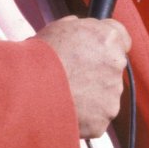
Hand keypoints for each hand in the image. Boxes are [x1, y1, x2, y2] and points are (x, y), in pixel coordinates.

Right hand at [36, 15, 130, 138]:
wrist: (26, 87)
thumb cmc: (39, 55)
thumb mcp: (59, 28)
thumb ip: (80, 29)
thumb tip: (82, 29)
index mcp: (108, 38)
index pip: (122, 39)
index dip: (108, 46)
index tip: (97, 52)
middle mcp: (117, 64)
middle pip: (113, 69)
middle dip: (98, 72)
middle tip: (73, 76)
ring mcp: (112, 94)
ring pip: (106, 95)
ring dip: (91, 95)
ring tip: (65, 95)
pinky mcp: (103, 119)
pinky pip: (96, 118)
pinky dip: (85, 117)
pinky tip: (66, 110)